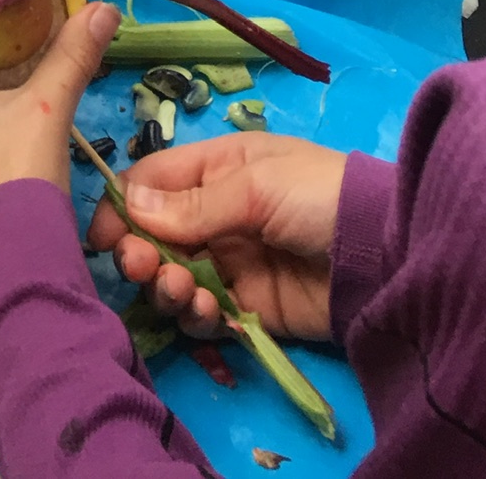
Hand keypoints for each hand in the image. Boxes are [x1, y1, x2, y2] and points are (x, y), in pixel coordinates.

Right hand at [86, 133, 345, 341]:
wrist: (385, 255)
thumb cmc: (318, 195)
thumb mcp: (255, 186)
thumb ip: (192, 204)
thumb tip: (130, 206)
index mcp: (214, 169)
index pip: (150, 183)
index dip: (121, 208)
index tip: (101, 238)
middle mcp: (214, 215)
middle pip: (153, 236)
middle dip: (140, 253)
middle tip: (142, 267)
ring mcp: (231, 263)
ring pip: (174, 279)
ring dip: (168, 287)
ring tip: (185, 290)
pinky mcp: (248, 307)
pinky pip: (205, 315)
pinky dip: (197, 317)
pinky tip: (211, 313)